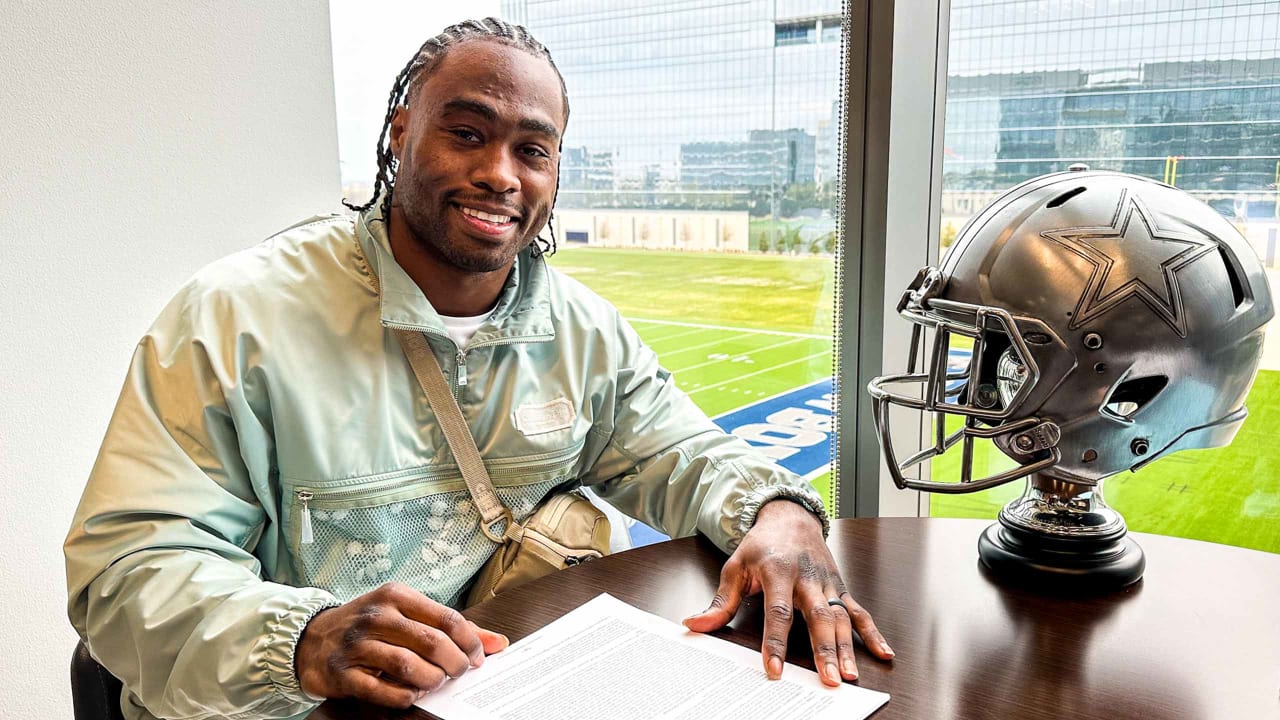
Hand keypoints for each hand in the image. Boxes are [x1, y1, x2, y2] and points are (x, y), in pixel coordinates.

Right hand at [295, 582, 508, 706]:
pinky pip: (383, 691)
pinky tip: (412, 692)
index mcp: (396, 595)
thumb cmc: (370, 625)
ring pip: (409, 666)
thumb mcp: (407, 614)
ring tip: (436, 681)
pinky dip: (405, 696)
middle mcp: (376, 616)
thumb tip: (499, 643)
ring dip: (432, 680)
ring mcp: (357, 645)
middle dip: (455, 664)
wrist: (311, 638)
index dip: (470, 642)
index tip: (476, 658)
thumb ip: (452, 628)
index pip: (447, 618)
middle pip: (432, 642)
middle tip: (458, 673)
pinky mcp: (342, 674)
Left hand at [683, 500, 891, 686]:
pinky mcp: (841, 587)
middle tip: (829, 679)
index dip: (776, 642)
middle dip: (824, 650)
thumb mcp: (735, 566)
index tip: (774, 669)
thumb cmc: (761, 544)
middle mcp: (807, 578)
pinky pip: (860, 611)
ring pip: (842, 617)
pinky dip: (874, 633)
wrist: (790, 516)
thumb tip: (695, 625)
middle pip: (818, 617)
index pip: (777, 612)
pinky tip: (883, 653)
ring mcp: (828, 583)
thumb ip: (720, 600)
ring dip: (848, 647)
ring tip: (850, 675)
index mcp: (778, 571)